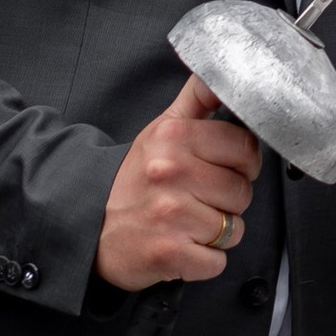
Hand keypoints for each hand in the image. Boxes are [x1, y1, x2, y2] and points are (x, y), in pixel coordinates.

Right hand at [94, 71, 262, 292]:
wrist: (90, 228)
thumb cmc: (134, 180)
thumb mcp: (161, 129)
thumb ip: (198, 99)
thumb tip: (227, 73)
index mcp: (174, 137)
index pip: (245, 147)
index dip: (241, 162)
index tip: (221, 168)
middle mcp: (171, 172)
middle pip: (243, 191)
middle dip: (227, 200)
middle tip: (197, 199)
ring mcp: (171, 214)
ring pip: (234, 229)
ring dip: (217, 233)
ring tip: (188, 223)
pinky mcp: (170, 253)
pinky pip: (218, 262)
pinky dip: (204, 261)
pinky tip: (183, 246)